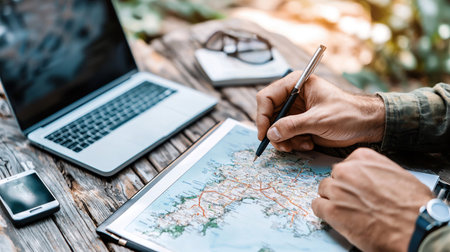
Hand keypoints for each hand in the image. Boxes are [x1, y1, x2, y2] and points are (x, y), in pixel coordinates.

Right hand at [255, 71, 384, 151]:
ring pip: (275, 128)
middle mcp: (293, 96)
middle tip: (282, 145)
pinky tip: (308, 144)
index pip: (267, 97)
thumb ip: (293, 126)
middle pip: (269, 114)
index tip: (264, 133)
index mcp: (296, 84)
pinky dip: (292, 143)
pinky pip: (285, 136)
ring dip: (285, 140)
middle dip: (275, 132)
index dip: (262, 115)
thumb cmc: (348, 114)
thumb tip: (271, 133)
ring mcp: (295, 111)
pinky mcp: (299, 125)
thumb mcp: (319, 119)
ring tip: (302, 144)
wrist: (365, 125)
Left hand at [312, 148, 432, 251]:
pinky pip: (317, 206)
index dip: (351, 178)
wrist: (416, 226)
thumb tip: (371, 177)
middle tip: (353, 201)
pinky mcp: (332, 210)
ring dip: (332, 200)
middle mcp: (347, 170)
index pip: (346, 164)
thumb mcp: (397, 174)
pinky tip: (336, 217)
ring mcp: (337, 189)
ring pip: (324, 191)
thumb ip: (376, 171)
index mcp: (362, 157)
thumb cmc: (413, 203)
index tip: (355, 186)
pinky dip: (324, 212)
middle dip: (341, 188)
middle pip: (333, 177)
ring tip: (347, 211)